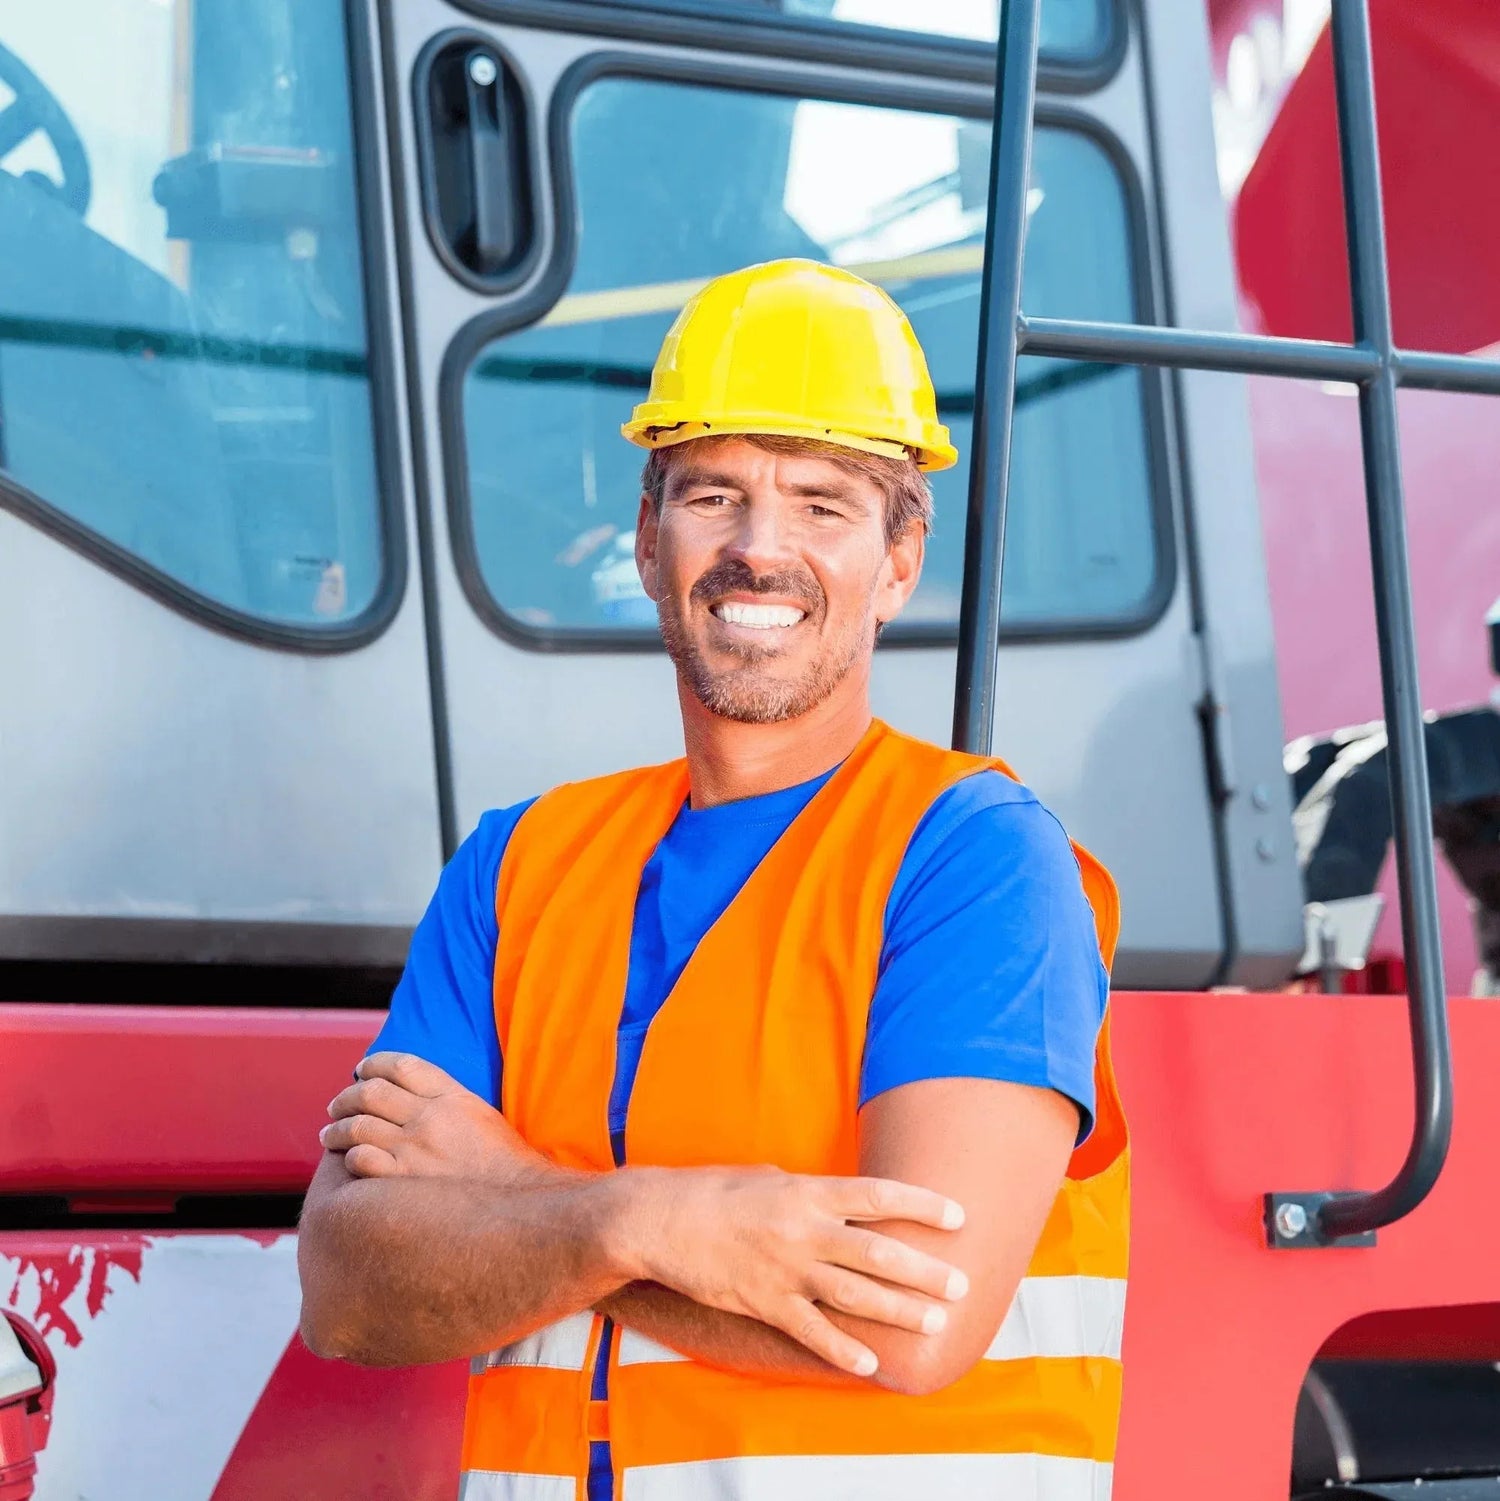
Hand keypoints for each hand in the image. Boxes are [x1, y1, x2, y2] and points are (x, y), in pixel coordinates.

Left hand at [321, 1052, 558, 1186]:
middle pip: (372, 1092)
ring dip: (338, 1128)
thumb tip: (410, 1095)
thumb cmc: (503, 1164)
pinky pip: (361, 1160)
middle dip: (347, 1097)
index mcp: (452, 1096)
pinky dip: (349, 1158)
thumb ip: (447, 1100)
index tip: (361, 1071)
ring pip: (358, 1126)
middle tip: (336, 1105)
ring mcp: (415, 1149)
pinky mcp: (403, 1182)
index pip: (402, 1065)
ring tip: (330, 1134)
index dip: (374, 1064)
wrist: (519, 1205)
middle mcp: (430, 1117)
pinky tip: (348, 1162)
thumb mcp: (480, 1115)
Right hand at [614, 1164, 967, 1377]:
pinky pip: (811, 1331)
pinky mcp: (764, 1302)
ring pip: (855, 1295)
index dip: (922, 1205)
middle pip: (879, 1252)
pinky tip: (871, 1362)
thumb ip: (808, 1191)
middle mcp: (804, 1230)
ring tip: (935, 1323)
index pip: (879, 1195)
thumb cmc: (713, 1190)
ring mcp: (785, 1269)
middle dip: (925, 1271)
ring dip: (899, 1311)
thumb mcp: (767, 1176)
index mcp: (808, 1191)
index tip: (958, 1216)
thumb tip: (838, 1200)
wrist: (659, 1219)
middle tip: (961, 1285)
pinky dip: (842, 1349)